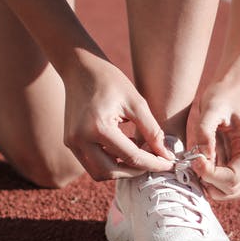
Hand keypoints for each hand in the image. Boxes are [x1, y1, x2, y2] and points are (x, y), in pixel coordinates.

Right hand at [61, 55, 173, 180]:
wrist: (81, 68)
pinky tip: (123, 148)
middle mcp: (80, 139)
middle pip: (112, 172)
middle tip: (153, 162)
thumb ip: (152, 131)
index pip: (131, 157)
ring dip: (120, 170)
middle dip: (135, 171)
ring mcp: (72, 142)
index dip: (154, 163)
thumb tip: (166, 155)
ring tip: (138, 155)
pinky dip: (109, 162)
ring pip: (99, 173)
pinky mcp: (70, 142)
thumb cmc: (110, 81)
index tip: (169, 164)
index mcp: (99, 127)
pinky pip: (91, 163)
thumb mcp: (137, 103)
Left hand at [186, 81, 239, 200]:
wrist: (227, 89)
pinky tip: (197, 165)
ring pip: (228, 192)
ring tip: (195, 165)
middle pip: (232, 190)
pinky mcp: (231, 164)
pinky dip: (208, 181)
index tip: (195, 161)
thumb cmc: (220, 96)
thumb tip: (202, 156)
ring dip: (209, 186)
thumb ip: (205, 131)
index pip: (234, 177)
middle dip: (210, 183)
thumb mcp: (211, 107)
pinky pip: (222, 184)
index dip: (212, 175)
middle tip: (194, 164)